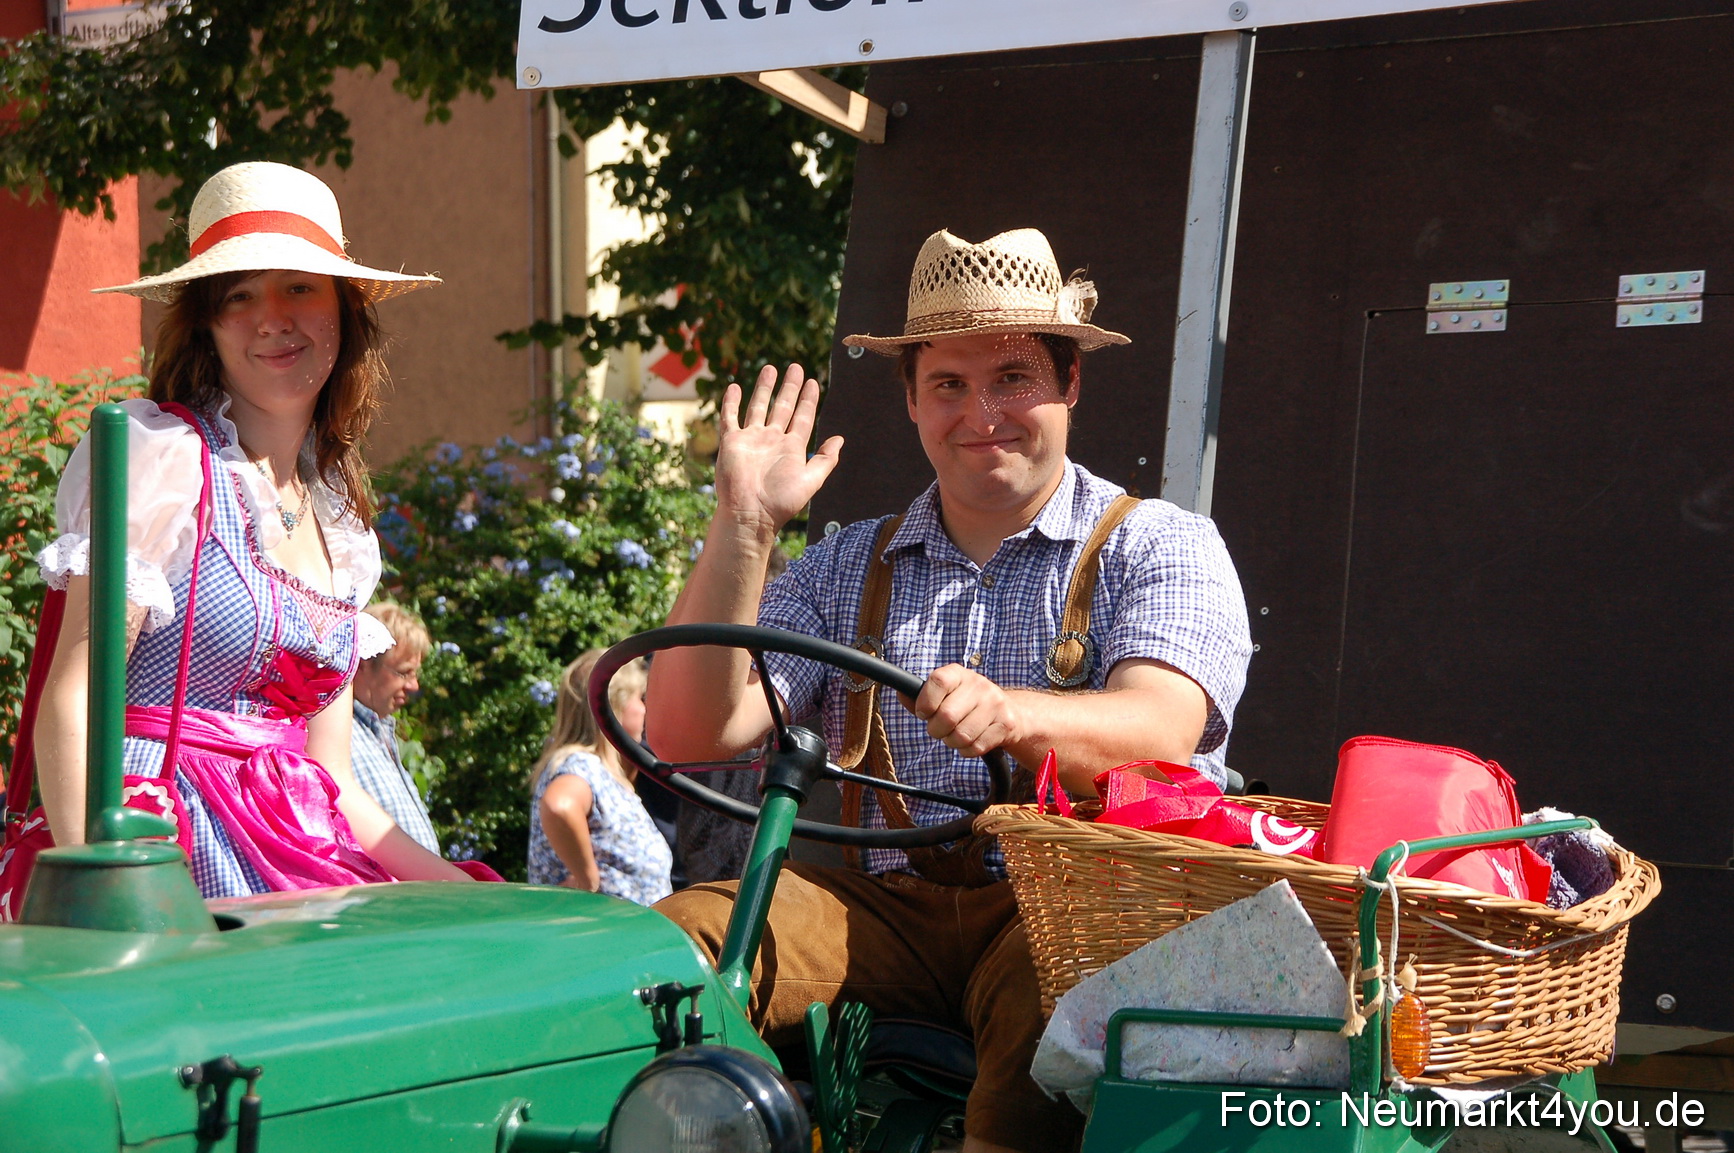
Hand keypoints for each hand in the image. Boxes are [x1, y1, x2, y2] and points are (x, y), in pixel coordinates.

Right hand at [715, 364, 843, 537]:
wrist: (750, 514)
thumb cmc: (781, 502)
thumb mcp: (811, 480)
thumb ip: (825, 459)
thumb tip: (840, 439)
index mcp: (791, 448)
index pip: (803, 417)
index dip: (809, 400)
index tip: (813, 382)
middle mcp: (772, 440)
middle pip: (783, 407)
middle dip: (790, 387)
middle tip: (796, 367)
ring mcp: (751, 439)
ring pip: (758, 407)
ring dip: (764, 388)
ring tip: (770, 368)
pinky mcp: (731, 442)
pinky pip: (730, 418)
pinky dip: (731, 403)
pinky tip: (734, 387)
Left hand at [906, 664, 1021, 757]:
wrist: (1009, 711)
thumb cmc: (965, 704)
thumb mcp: (944, 694)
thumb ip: (919, 697)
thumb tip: (902, 694)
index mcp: (958, 673)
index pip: (938, 680)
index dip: (925, 702)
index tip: (923, 713)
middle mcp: (979, 684)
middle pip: (947, 716)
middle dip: (937, 730)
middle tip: (940, 729)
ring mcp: (995, 703)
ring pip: (961, 736)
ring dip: (952, 742)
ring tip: (957, 734)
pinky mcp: (1006, 724)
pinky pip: (976, 747)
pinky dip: (967, 750)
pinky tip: (972, 740)